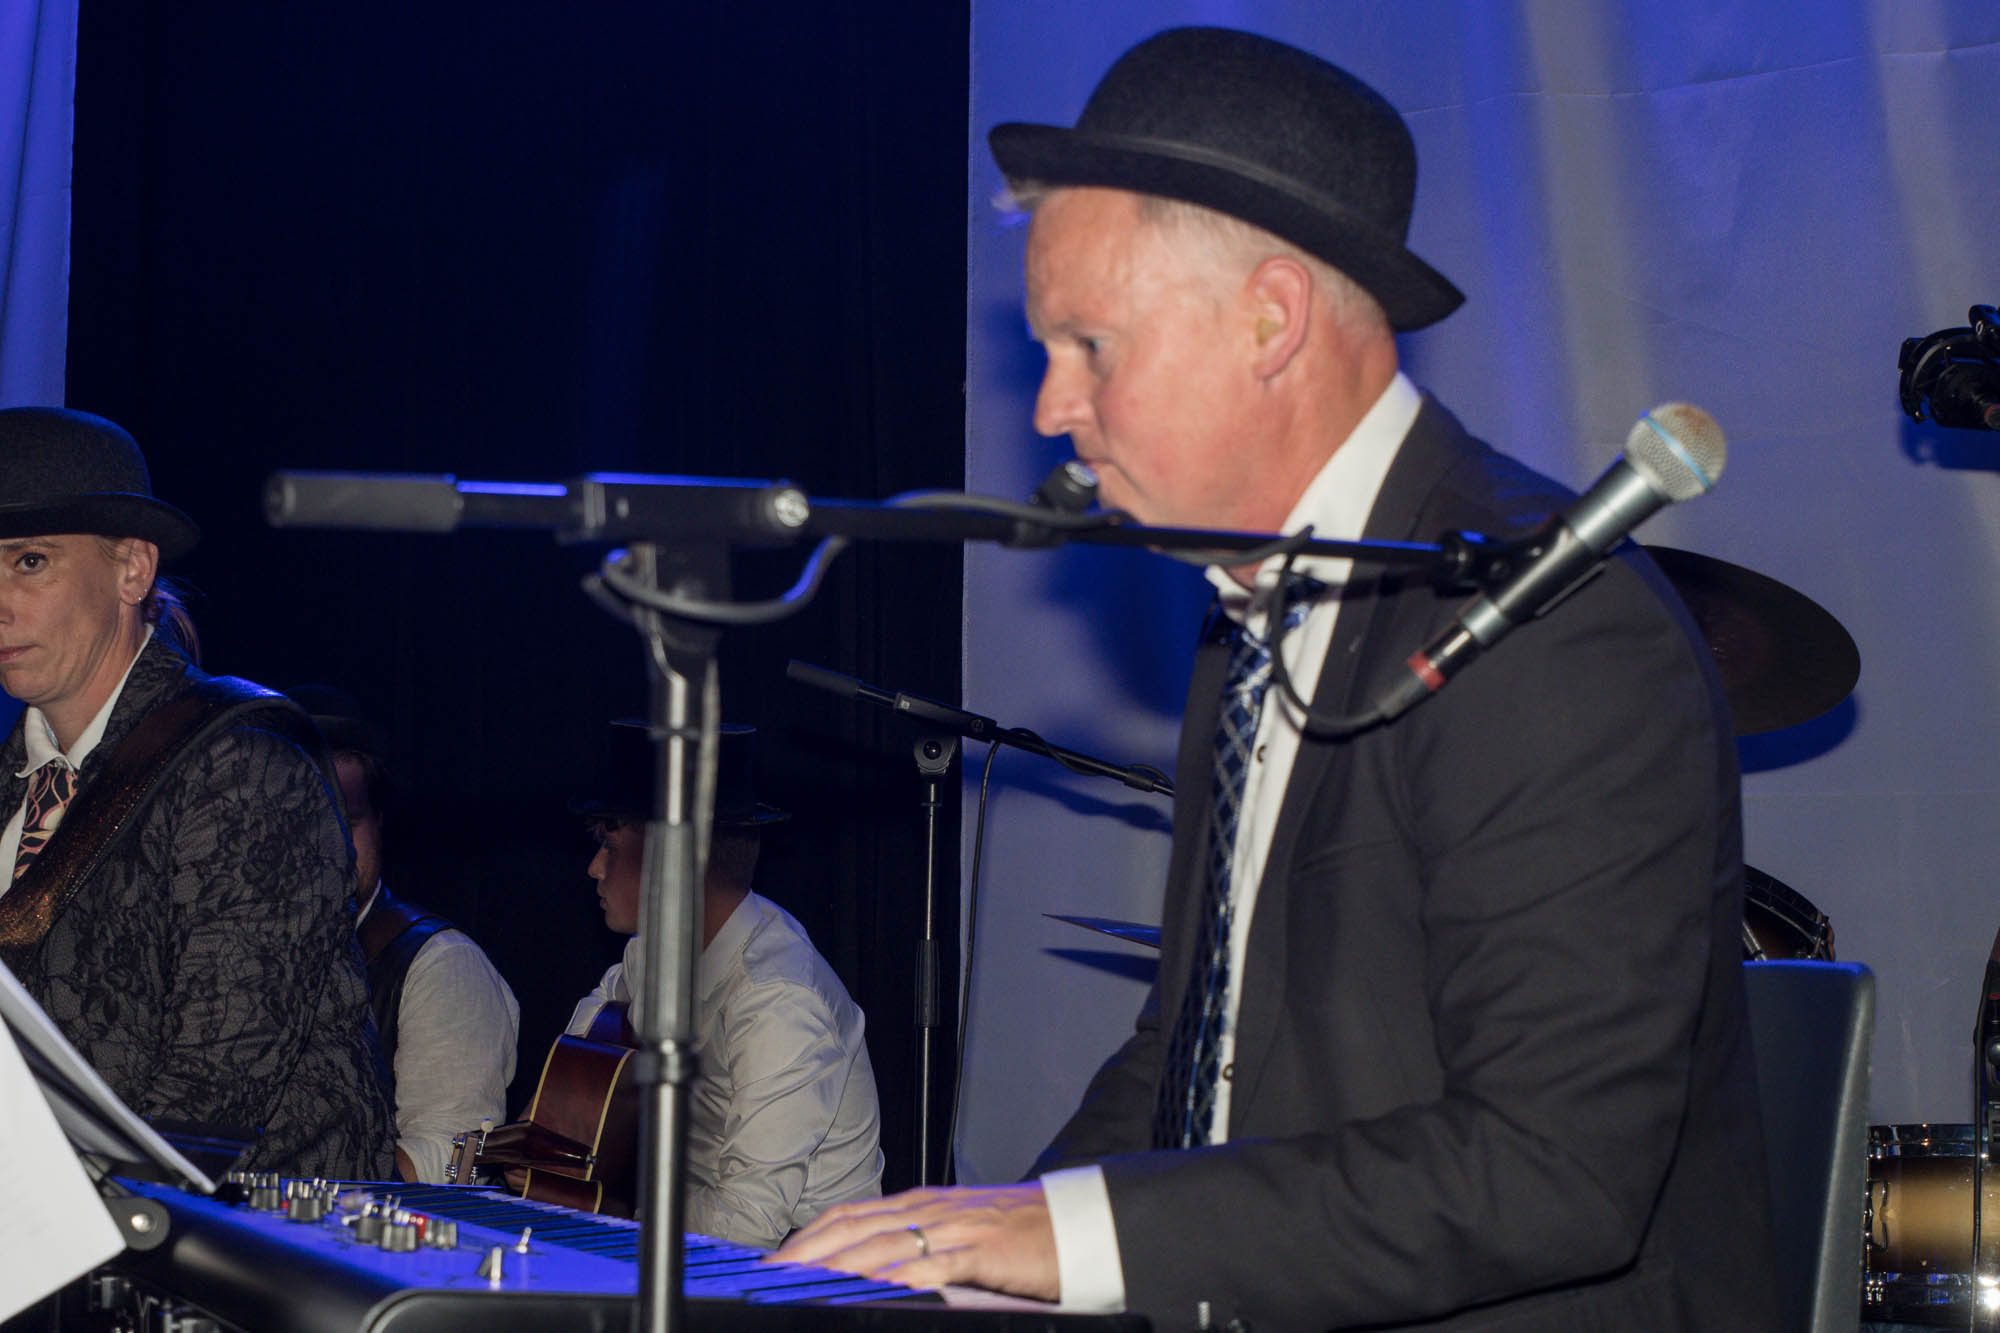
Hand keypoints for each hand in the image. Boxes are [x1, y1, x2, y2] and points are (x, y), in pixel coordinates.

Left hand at [774, 1184, 1058, 1302]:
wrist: (1075, 1225)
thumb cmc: (1020, 1233)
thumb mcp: (960, 1232)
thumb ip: (919, 1245)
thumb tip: (873, 1267)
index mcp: (922, 1203)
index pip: (851, 1212)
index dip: (810, 1234)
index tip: (776, 1258)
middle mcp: (930, 1209)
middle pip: (854, 1225)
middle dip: (808, 1250)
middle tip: (771, 1275)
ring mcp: (954, 1227)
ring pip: (882, 1241)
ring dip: (838, 1262)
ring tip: (803, 1282)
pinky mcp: (979, 1251)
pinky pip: (930, 1265)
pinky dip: (896, 1276)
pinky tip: (872, 1288)